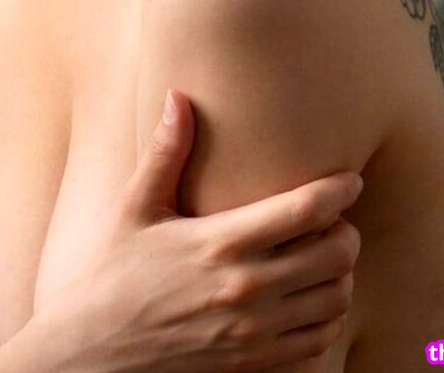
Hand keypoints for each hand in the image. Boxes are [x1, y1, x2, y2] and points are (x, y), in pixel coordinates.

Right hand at [35, 88, 361, 372]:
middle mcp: (246, 289)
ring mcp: (253, 332)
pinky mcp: (253, 362)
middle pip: (336, 255)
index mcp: (221, 242)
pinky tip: (310, 296)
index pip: (305, 210)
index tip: (351, 178)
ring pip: (335, 299)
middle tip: (334, 218)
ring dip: (341, 274)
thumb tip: (178, 97)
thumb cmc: (112, 273)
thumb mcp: (135, 207)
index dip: (338, 190)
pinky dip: (327, 316)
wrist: (92, 353)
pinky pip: (319, 340)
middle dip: (346, 230)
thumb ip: (165, 152)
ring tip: (324, 255)